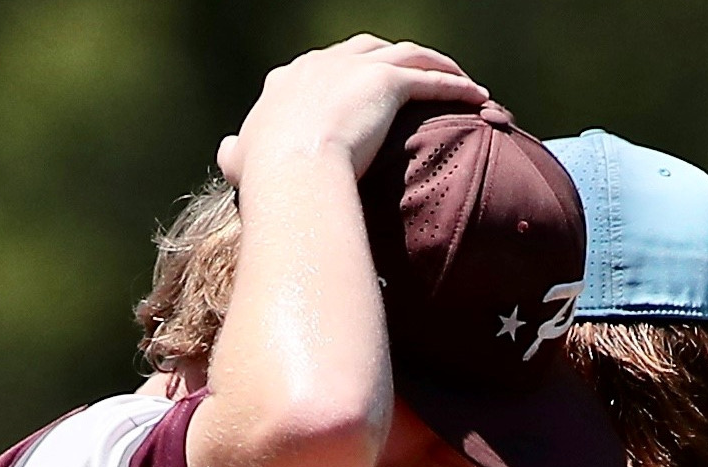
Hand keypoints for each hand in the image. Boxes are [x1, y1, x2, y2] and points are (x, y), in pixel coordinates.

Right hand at [221, 36, 485, 186]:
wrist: (292, 172)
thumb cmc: (265, 176)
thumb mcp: (240, 161)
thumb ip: (236, 152)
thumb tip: (229, 150)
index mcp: (290, 80)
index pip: (323, 66)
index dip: (345, 74)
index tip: (361, 88)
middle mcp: (323, 63)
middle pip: (369, 48)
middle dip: (394, 58)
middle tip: (415, 76)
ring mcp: (356, 68)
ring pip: (407, 54)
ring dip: (436, 63)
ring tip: (459, 79)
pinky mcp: (387, 82)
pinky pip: (432, 78)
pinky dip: (457, 85)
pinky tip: (478, 96)